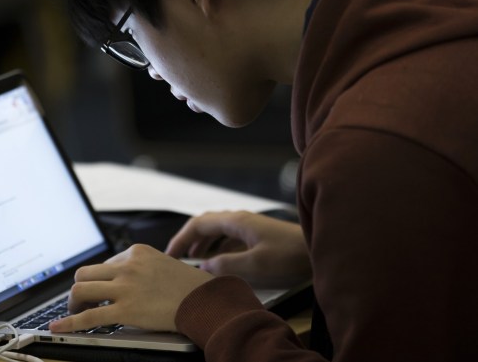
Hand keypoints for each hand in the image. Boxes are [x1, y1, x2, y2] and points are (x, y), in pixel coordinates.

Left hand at [49, 244, 213, 332]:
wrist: (205, 301)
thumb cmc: (189, 287)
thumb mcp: (162, 263)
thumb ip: (140, 267)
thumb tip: (121, 277)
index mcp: (136, 252)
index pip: (104, 263)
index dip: (99, 280)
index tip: (96, 289)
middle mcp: (127, 266)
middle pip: (85, 273)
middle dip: (79, 289)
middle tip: (79, 301)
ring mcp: (125, 287)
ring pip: (81, 290)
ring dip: (73, 303)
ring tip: (73, 312)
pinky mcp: (124, 309)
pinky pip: (88, 316)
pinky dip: (69, 323)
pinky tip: (57, 328)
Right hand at [165, 211, 310, 288]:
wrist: (318, 250)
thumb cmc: (289, 256)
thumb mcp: (255, 265)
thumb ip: (225, 265)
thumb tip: (204, 267)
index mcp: (236, 222)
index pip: (198, 225)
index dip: (181, 239)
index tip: (168, 254)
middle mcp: (240, 219)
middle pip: (205, 223)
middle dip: (188, 238)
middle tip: (175, 255)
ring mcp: (249, 226)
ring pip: (217, 229)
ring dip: (202, 242)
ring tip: (192, 258)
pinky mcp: (258, 234)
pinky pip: (228, 236)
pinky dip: (216, 246)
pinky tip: (217, 259)